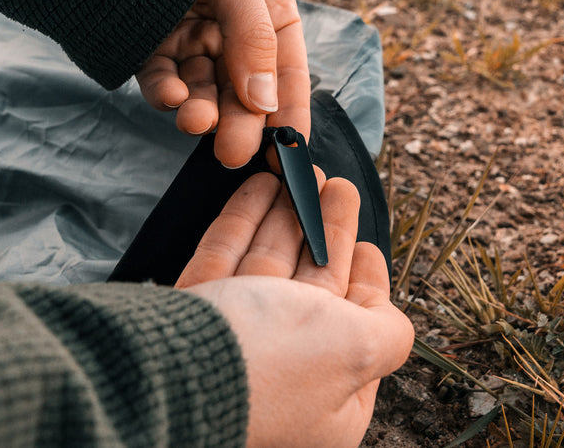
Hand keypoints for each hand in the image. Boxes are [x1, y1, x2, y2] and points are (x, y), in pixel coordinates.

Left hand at [136, 0, 310, 168]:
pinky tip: (171, 97)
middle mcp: (234, 34)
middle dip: (239, 122)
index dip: (290, 110)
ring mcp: (192, 43)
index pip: (287, 70)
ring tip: (194, 122)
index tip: (289, 149)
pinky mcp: (152, 49)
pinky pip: (162, 79)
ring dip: (201, 111)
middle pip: (243, 91)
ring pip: (203, 90)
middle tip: (233, 152)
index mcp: (269, 13)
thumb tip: (266, 102)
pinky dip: (166, 92)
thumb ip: (253, 35)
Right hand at [176, 172, 413, 447]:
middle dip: (326, 232)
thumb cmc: (275, 364)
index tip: (366, 247)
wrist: (176, 370)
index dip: (365, 282)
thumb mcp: (359, 350)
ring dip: (289, 214)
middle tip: (336, 187)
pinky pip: (225, 255)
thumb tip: (386, 316)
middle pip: (312, 286)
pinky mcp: (197, 309)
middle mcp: (283, 366)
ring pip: (269, 264)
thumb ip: (387, 331)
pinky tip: (262, 186)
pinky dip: (245, 218)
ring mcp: (236, 337)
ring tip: (305, 171)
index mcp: (328, 391)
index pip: (354, 329)